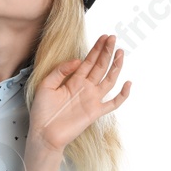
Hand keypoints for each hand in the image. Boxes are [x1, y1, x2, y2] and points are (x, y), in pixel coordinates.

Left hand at [29, 34, 130, 153]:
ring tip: (120, 52)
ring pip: (108, 80)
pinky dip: (122, 94)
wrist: (44, 132)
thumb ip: (60, 71)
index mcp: (73, 80)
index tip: (104, 37)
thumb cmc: (42, 110)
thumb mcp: (45, 85)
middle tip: (113, 38)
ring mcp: (92, 99)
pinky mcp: (96, 112)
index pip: (88, 61)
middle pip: (100, 66)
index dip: (96, 49)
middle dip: (106, 52)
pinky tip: (128, 83)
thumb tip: (78, 60)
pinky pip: (113, 103)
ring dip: (115, 66)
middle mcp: (85, 88)